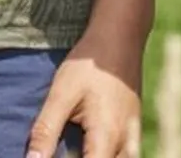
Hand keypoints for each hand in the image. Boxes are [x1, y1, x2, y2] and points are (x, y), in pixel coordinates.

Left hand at [27, 33, 141, 157]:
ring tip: (79, 147)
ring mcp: (133, 134)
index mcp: (106, 136)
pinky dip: (111, 156)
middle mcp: (125, 140)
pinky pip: (128, 154)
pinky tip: (94, 147)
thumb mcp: (61, 95)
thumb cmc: (88, 64)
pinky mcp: (134, 126)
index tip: (54, 155)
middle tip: (65, 148)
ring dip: (99, 157)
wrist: (120, 35)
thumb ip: (46, 131)